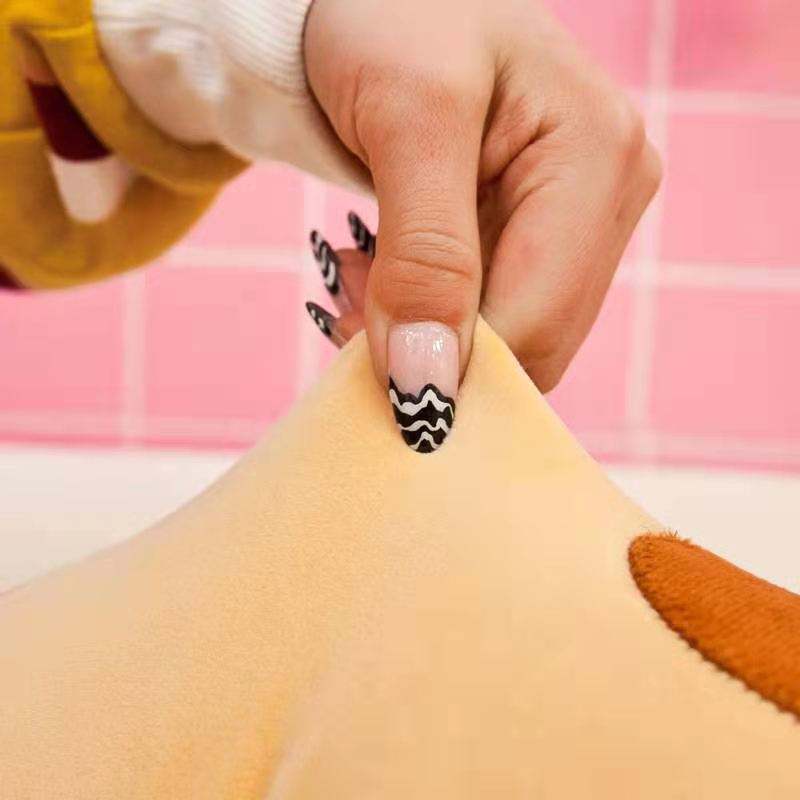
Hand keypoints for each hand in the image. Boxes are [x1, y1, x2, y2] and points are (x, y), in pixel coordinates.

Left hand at [304, 0, 660, 451]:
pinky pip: (492, 311)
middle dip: (434, 348)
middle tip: (348, 309)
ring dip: (423, 331)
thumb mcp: (406, 120)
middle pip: (533, 340)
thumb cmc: (393, 16)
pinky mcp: (546, 231)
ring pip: (510, 337)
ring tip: (359, 272)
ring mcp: (583, 215)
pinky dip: (427, 312)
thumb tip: (426, 386)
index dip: (452, 368)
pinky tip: (382, 268)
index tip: (361, 361)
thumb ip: (425, 256)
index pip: (537, 323)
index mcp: (601, 157)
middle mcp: (612, 191)